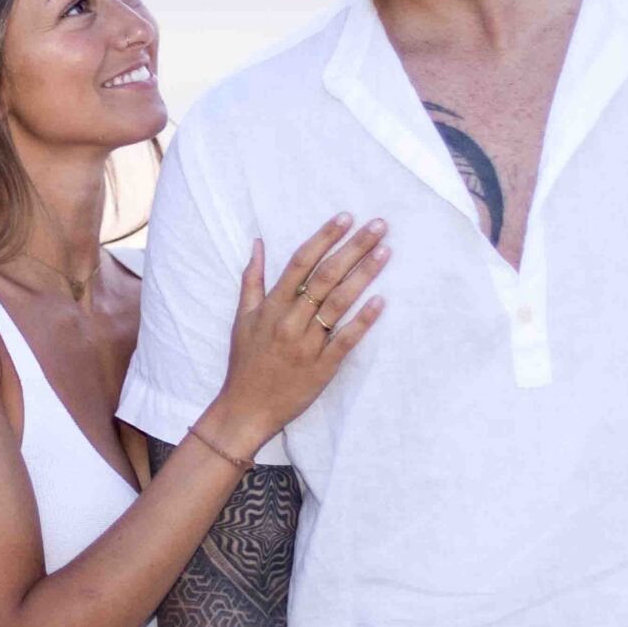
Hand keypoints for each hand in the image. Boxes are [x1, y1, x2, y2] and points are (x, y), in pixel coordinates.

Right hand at [205, 214, 387, 455]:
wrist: (246, 409)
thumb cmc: (245, 362)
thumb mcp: (242, 318)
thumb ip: (252, 280)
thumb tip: (258, 244)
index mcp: (272, 306)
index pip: (301, 263)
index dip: (324, 238)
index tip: (345, 217)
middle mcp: (290, 320)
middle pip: (325, 276)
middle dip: (353, 248)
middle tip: (378, 225)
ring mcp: (307, 344)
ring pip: (338, 303)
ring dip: (364, 275)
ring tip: (385, 251)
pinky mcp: (323, 366)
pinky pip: (346, 339)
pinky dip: (363, 320)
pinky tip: (382, 301)